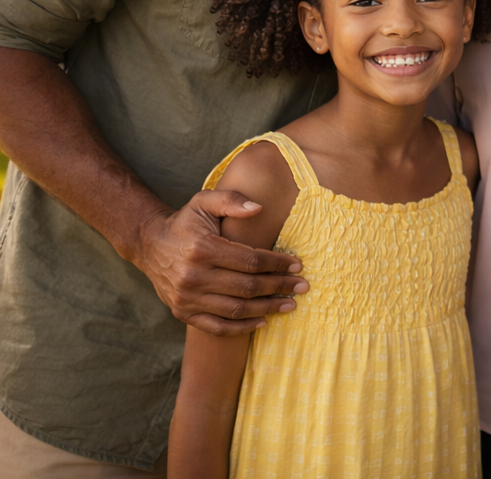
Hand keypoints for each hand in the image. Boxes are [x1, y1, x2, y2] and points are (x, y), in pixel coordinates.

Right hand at [133, 191, 305, 335]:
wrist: (150, 245)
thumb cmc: (185, 222)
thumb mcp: (204, 202)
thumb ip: (230, 200)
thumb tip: (258, 208)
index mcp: (202, 249)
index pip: (250, 261)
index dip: (277, 264)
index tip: (298, 264)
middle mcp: (192, 277)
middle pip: (247, 287)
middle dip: (279, 287)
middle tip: (302, 286)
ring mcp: (186, 298)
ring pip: (236, 309)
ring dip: (267, 308)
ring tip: (290, 305)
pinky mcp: (182, 313)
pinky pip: (216, 327)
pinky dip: (241, 328)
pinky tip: (263, 321)